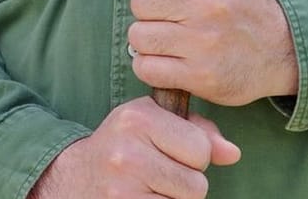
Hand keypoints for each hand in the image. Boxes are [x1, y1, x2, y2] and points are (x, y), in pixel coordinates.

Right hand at [28, 97, 239, 198]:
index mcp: (138, 117)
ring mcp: (123, 185)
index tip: (169, 150)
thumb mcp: (153, 123)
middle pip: (197, 183)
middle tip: (158, 173)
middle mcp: (128, 150)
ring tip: (149, 186)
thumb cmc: (124, 146)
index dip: (193, 155)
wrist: (75, 177)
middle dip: (185, 181)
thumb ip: (197, 131)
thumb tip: (232, 153)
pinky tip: (142, 197)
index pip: (201, 149)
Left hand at [117, 0, 298, 105]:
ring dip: (150, 39)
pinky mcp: (202, 76)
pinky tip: (172, 59)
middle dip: (151, 10)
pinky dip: (152, 66)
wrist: (278, 48)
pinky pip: (146, 68)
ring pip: (138, 36)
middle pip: (140, 2)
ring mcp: (206, 40)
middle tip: (175, 15)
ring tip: (174, 37)